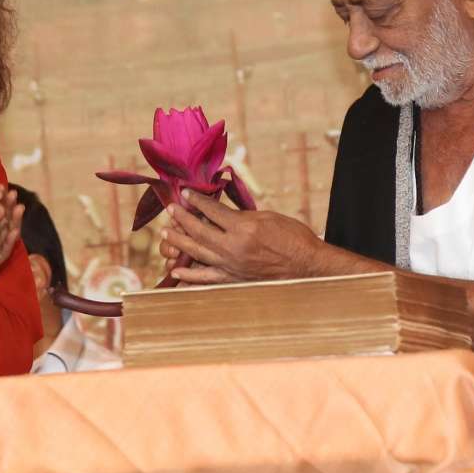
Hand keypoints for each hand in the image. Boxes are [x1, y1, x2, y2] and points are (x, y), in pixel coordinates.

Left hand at [159, 191, 324, 284]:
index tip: (186, 193)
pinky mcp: (234, 280)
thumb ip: (241, 215)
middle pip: (199, 231)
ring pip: (197, 253)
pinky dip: (190, 276)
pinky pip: (207, 278)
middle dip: (182, 218)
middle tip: (171, 209)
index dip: (197, 200)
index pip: (212, 210)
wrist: (307, 266)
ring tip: (166, 233)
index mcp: (244, 227)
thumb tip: (221, 211)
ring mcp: (232, 266)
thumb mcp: (268, 217)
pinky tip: (176, 271)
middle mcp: (234, 247)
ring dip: (179, 242)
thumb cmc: (294, 237)